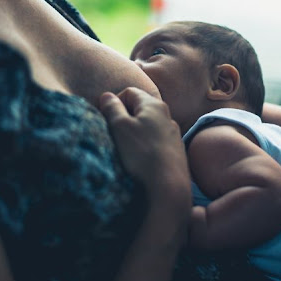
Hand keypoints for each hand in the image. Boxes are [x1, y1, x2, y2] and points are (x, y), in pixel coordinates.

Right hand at [98, 88, 190, 217]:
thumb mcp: (119, 126)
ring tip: (125, 152)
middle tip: (113, 135)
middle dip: (123, 120)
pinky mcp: (175, 155)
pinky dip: (144, 149)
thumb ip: (112, 108)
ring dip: (133, 136)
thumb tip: (107, 96)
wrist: (168, 188)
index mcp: (154, 105)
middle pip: (140, 110)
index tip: (105, 119)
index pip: (129, 92)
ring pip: (147, 129)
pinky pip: (155, 145)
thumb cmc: (141, 154)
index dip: (114, 102)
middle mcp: (168, 117)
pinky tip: (139, 163)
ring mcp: (173, 137)